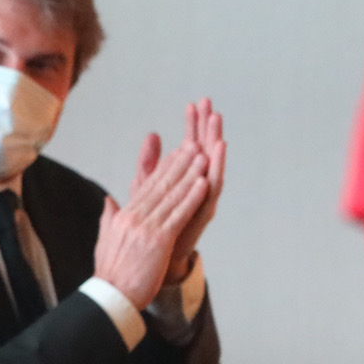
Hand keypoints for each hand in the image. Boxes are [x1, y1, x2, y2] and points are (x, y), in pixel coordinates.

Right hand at [94, 138, 209, 310]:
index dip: (164, 168)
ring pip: (172, 196)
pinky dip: (192, 197)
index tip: (177, 153)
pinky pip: (179, 214)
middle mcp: (134, 218)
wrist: (111, 296)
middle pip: (161, 185)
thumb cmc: (109, 273)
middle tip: (194, 145)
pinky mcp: (159, 241)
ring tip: (204, 157)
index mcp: (122, 216)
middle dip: (180, 163)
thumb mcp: (105, 240)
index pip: (146, 187)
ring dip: (190, 174)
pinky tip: (203, 184)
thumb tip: (109, 200)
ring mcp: (146, 228)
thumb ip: (109, 217)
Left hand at [149, 99, 222, 281]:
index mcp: (181, 179)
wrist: (153, 261)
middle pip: (203, 151)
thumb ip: (149, 163)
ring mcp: (201, 198)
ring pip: (210, 165)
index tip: (194, 103)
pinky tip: (218, 149)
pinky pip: (211, 186)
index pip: (189, 146)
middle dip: (206, 127)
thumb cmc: (150, 225)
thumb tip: (152, 135)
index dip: (192, 126)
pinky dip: (216, 166)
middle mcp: (195, 186)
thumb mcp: (145, 188)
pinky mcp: (202, 211)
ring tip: (216, 120)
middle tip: (209, 104)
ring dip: (214, 142)